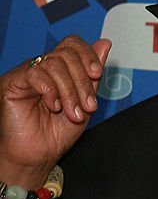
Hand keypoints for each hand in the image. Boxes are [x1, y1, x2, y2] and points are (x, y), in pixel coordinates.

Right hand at [0, 36, 110, 176]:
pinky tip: (53, 106)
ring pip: (54, 63)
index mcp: (60, 69)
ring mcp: (27, 74)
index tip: (97, 74)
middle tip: (88, 106)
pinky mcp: (12, 82)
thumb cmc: (57, 132)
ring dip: (69, 91)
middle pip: (67, 54)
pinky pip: (34, 73)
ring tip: (72, 113)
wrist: (38, 155)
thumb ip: (93, 75)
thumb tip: (104, 43)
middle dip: (82, 81)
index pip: (72, 44)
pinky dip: (50, 90)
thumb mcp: (84, 102)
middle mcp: (42, 68)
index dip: (88, 54)